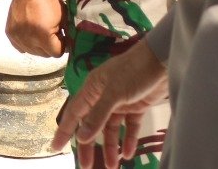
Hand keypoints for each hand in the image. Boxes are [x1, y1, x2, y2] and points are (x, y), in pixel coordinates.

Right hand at [7, 0, 67, 57]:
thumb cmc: (48, 1)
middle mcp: (29, 39)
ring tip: (40, 32)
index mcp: (44, 35)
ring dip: (38, 46)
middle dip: (50, 47)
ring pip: (32, 52)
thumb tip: (69, 46)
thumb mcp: (63, 18)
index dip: (61, 46)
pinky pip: (20, 47)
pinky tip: (30, 34)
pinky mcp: (10, 33)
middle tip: (51, 34)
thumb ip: (66, 35)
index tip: (61, 37)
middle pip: (44, 54)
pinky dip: (26, 43)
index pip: (56, 53)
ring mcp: (17, 36)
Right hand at [51, 40, 168, 168]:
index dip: (64, 131)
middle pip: (92, 126)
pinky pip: (129, 127)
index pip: (74, 114)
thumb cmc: (133, 71)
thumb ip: (98, 116)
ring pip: (111, 130)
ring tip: (112, 167)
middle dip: (90, 147)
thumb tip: (82, 137)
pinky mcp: (136, 106)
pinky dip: (128, 140)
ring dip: (111, 148)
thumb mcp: (114, 93)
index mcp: (91, 89)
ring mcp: (119, 102)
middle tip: (88, 167)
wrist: (162, 60)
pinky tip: (128, 154)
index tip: (55, 147)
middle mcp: (102, 97)